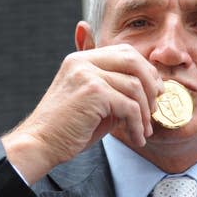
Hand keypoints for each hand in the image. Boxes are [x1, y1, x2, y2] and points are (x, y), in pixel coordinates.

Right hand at [2, 44, 162, 183]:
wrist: (40, 144)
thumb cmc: (67, 128)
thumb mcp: (93, 102)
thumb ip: (115, 90)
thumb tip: (150, 88)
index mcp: (81, 59)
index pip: (124, 52)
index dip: (145, 70)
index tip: (155, 90)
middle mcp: (83, 62)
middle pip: (133, 60)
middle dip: (151, 83)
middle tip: (156, 106)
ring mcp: (87, 75)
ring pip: (135, 86)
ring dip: (145, 112)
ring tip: (144, 129)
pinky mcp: (94, 93)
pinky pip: (130, 107)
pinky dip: (138, 125)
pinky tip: (137, 137)